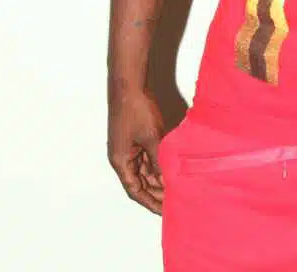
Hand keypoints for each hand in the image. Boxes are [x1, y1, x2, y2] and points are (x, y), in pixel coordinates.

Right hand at [107, 82, 165, 214]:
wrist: (129, 85)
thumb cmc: (136, 110)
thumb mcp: (151, 137)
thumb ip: (158, 159)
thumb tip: (168, 177)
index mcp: (121, 161)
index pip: (135, 190)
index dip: (149, 202)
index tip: (163, 211)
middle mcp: (123, 157)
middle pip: (140, 181)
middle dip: (156, 191)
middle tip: (174, 200)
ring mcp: (129, 146)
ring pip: (144, 169)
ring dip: (158, 177)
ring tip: (176, 186)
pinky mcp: (136, 137)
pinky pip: (147, 156)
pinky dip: (158, 163)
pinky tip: (171, 167)